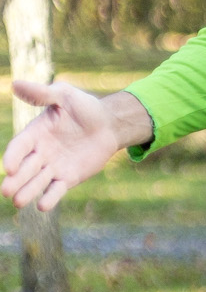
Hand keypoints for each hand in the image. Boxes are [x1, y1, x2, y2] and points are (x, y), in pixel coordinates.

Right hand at [2, 80, 151, 212]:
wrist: (109, 124)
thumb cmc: (84, 107)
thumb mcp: (64, 95)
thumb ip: (42, 94)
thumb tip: (15, 84)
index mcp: (35, 133)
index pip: (20, 146)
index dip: (13, 156)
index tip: (9, 168)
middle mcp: (40, 152)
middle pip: (25, 168)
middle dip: (15, 180)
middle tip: (6, 192)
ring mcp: (53, 166)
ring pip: (37, 181)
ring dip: (28, 191)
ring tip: (18, 202)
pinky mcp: (68, 177)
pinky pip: (56, 189)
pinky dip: (50, 197)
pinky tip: (43, 206)